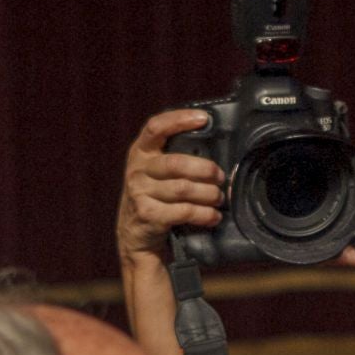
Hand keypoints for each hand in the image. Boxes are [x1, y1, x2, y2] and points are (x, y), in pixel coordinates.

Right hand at [117, 110, 224, 266]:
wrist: (133, 236)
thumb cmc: (154, 198)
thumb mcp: (155, 173)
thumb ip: (175, 158)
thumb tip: (216, 151)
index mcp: (140, 152)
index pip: (156, 127)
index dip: (179, 119)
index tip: (203, 119)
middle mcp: (137, 170)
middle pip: (176, 163)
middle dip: (205, 169)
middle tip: (220, 177)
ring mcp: (140, 193)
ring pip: (183, 189)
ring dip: (208, 194)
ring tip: (219, 198)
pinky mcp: (148, 215)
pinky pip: (184, 211)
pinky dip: (204, 214)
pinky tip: (213, 216)